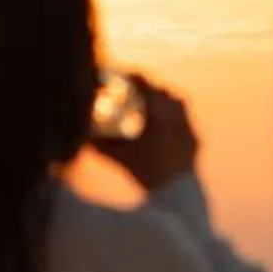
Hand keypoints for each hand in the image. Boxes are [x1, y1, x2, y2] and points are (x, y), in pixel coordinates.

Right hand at [93, 77, 199, 192]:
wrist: (176, 197)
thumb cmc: (145, 175)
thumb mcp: (120, 158)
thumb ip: (99, 146)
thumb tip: (77, 137)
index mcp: (160, 115)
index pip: (145, 85)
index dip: (132, 77)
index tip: (122, 74)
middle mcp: (178, 118)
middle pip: (164, 92)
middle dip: (149, 88)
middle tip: (135, 89)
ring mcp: (190, 129)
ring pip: (178, 104)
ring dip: (164, 100)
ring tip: (151, 105)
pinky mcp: (195, 141)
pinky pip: (185, 121)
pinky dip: (174, 118)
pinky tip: (165, 124)